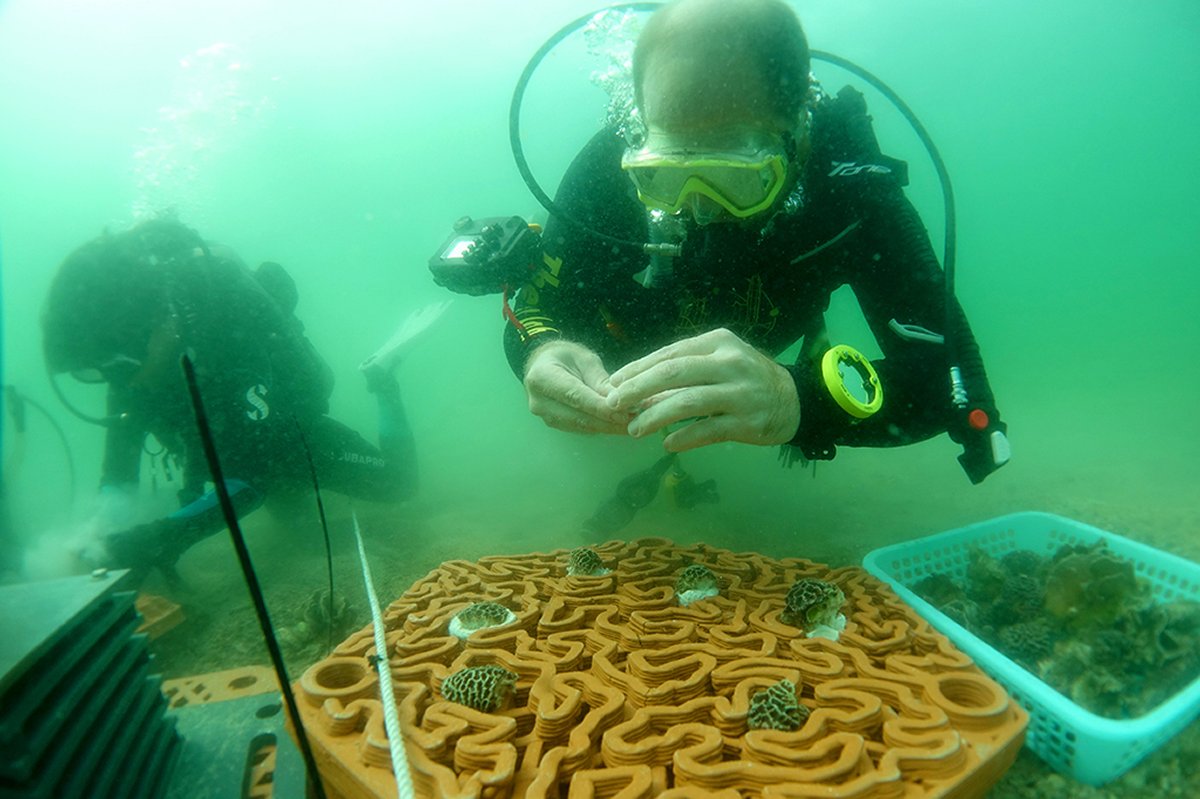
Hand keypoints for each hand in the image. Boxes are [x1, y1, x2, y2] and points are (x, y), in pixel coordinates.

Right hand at [522, 340, 633, 433]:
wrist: (544, 365)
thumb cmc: (566, 357)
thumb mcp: (584, 359)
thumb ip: (600, 379)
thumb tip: (619, 399)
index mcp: (542, 378)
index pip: (575, 396)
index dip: (601, 408)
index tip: (625, 413)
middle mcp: (539, 401)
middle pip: (578, 417)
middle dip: (609, 422)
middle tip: (636, 421)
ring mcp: (544, 416)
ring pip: (581, 427)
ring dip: (608, 428)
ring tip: (633, 424)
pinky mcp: (554, 425)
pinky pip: (581, 429)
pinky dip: (601, 428)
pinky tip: (619, 424)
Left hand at [606, 328, 800, 451]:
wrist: (794, 400)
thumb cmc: (746, 378)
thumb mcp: (720, 360)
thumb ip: (685, 369)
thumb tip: (636, 386)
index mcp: (718, 342)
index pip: (669, 353)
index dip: (637, 368)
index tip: (613, 383)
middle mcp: (729, 363)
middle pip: (673, 373)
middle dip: (637, 389)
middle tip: (614, 403)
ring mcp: (740, 393)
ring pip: (687, 402)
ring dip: (655, 416)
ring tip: (634, 429)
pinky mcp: (747, 422)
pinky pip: (707, 430)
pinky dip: (684, 437)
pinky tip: (667, 443)